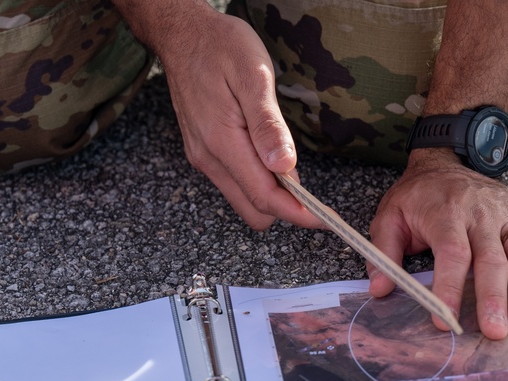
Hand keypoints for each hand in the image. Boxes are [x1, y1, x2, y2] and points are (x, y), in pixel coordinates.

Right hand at [151, 3, 321, 229]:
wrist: (182, 34)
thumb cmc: (220, 47)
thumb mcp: (253, 76)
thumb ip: (268, 125)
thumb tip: (284, 166)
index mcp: (221, 143)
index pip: (264, 197)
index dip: (298, 213)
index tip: (326, 219)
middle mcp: (209, 158)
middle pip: (253, 209)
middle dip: (286, 210)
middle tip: (315, 194)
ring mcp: (204, 157)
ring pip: (244, 199)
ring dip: (272, 195)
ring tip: (293, 170)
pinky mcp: (205, 152)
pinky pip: (235, 182)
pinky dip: (258, 181)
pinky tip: (271, 159)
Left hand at [368, 150, 507, 339]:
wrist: (444, 160)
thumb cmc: (418, 196)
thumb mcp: (390, 216)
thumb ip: (384, 253)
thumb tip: (380, 289)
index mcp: (446, 213)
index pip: (452, 254)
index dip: (449, 287)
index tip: (445, 319)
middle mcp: (480, 214)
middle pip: (491, 258)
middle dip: (494, 297)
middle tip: (495, 331)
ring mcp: (507, 214)